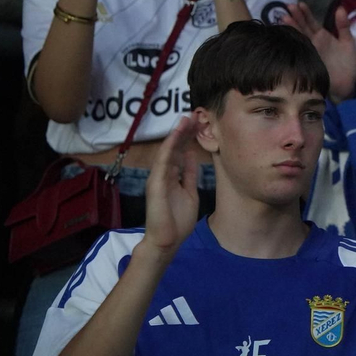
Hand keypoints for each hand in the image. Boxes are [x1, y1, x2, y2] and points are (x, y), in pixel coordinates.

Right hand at [144, 116, 202, 256]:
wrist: (166, 240)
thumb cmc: (177, 220)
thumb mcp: (189, 192)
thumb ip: (189, 175)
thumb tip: (192, 157)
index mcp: (172, 177)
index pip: (180, 152)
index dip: (189, 138)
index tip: (199, 124)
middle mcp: (163, 174)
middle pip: (175, 148)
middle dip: (184, 132)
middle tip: (194, 114)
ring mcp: (158, 178)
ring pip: (168, 151)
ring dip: (177, 134)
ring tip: (186, 118)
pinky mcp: (156, 184)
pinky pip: (163, 162)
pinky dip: (170, 147)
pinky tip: (176, 135)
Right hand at [287, 2, 355, 101]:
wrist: (349, 84)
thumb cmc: (349, 64)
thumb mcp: (348, 42)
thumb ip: (343, 26)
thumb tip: (340, 8)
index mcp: (322, 37)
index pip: (311, 22)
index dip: (305, 13)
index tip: (300, 4)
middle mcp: (313, 43)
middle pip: (302, 27)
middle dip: (295, 17)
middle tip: (288, 7)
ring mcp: (310, 52)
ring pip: (299, 37)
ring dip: (292, 28)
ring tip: (284, 17)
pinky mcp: (309, 62)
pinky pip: (300, 51)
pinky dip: (294, 44)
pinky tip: (287, 36)